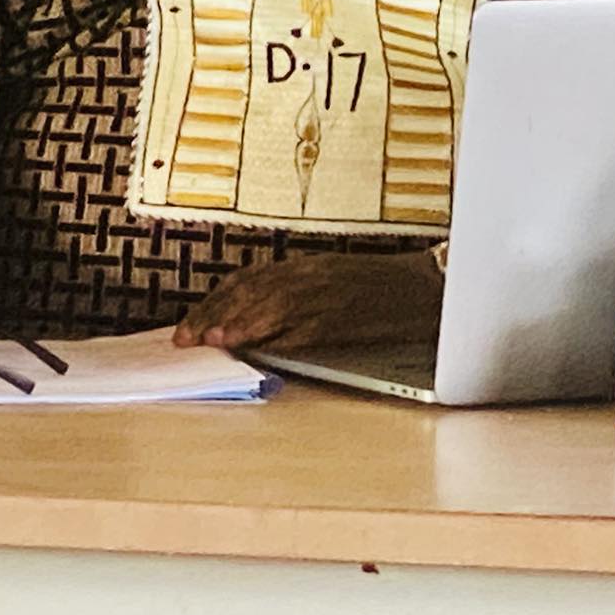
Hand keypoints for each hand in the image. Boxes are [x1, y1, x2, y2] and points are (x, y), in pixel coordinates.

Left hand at [173, 251, 443, 351]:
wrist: (429, 288)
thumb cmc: (383, 287)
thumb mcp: (331, 282)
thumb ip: (294, 297)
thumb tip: (250, 325)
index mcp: (306, 266)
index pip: (248, 280)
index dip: (215, 301)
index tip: (190, 324)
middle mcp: (311, 275)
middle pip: (251, 291)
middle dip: (214, 314)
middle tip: (185, 337)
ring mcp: (328, 294)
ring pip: (272, 304)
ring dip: (237, 322)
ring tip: (210, 340)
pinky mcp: (345, 316)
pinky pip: (303, 326)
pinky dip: (276, 336)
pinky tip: (254, 347)